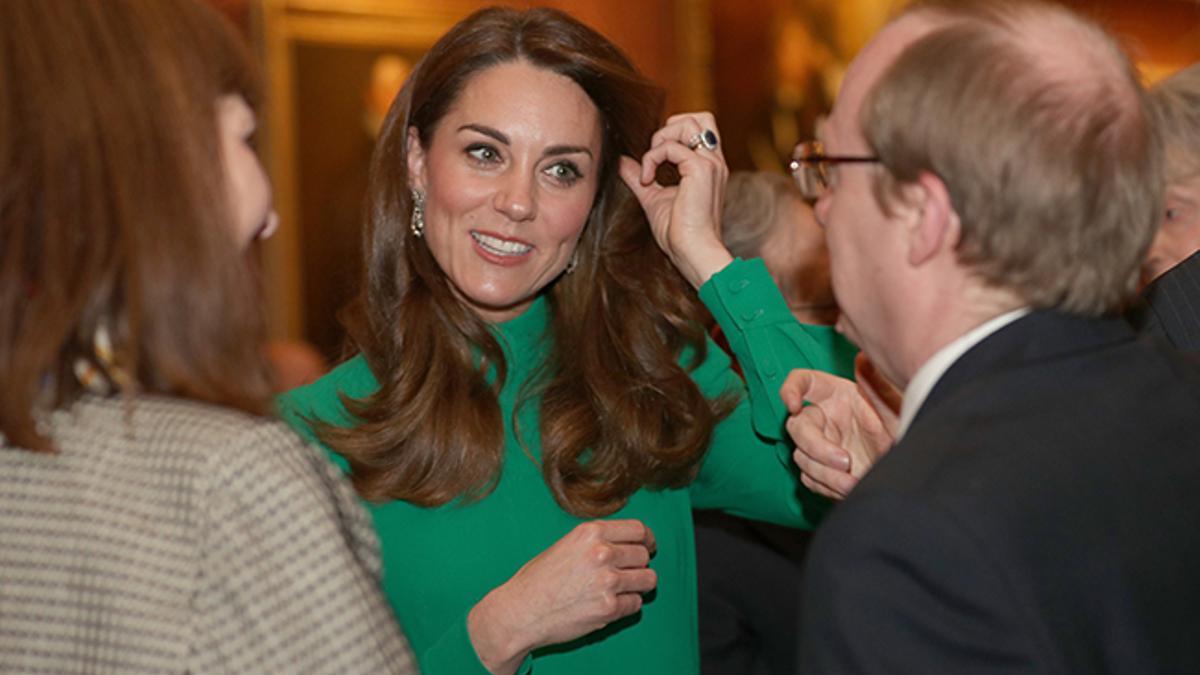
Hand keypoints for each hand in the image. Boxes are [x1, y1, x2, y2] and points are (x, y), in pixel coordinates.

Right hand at [467, 519, 657, 673]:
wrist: (520, 612)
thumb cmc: (538, 580)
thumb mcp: (566, 545)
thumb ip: (596, 542)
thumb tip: (628, 543)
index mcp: (590, 533)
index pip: (638, 530)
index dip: (647, 539)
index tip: (648, 547)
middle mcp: (602, 553)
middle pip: (644, 555)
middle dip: (639, 565)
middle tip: (627, 573)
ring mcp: (608, 581)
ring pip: (648, 579)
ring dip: (638, 586)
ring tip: (622, 590)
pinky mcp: (609, 608)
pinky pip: (636, 604)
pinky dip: (627, 606)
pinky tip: (609, 605)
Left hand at [618, 112, 732, 288]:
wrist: (693, 253)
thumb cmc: (679, 234)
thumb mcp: (654, 199)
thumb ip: (640, 177)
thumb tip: (622, 162)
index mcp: (708, 167)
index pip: (699, 129)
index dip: (673, 134)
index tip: (655, 161)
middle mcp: (714, 161)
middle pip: (700, 117)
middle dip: (670, 127)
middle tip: (655, 154)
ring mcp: (710, 163)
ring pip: (688, 123)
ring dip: (661, 138)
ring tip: (651, 166)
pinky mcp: (701, 169)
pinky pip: (672, 147)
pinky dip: (652, 158)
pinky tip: (647, 179)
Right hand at [780, 354, 899, 498]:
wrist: (909, 467)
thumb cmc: (902, 430)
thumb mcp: (894, 406)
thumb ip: (876, 383)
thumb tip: (863, 358)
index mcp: (835, 395)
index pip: (802, 382)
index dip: (790, 389)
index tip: (793, 405)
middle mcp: (823, 419)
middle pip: (797, 427)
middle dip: (817, 447)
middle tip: (845, 461)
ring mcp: (820, 445)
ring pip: (802, 457)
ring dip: (825, 472)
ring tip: (852, 482)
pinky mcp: (822, 470)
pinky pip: (810, 478)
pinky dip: (827, 485)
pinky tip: (848, 487)